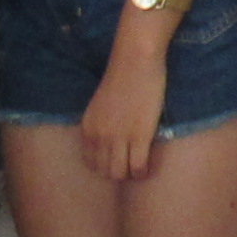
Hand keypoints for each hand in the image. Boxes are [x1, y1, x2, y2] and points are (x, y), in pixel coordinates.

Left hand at [79, 33, 169, 182]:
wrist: (135, 61)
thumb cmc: (122, 77)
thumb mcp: (100, 105)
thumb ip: (101, 124)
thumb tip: (110, 140)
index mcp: (88, 128)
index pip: (90, 162)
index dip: (104, 166)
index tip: (116, 162)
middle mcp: (99, 137)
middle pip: (105, 172)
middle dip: (118, 173)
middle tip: (130, 166)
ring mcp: (119, 138)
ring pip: (120, 174)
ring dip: (130, 175)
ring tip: (140, 168)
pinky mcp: (139, 137)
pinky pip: (138, 167)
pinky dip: (143, 172)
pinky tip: (148, 166)